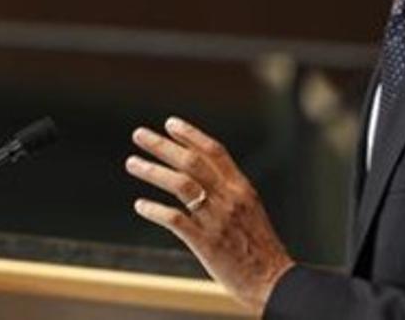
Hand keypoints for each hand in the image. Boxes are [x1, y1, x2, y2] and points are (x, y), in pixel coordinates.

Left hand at [126, 116, 294, 313]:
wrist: (273, 281)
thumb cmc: (259, 248)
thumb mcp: (250, 210)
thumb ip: (228, 193)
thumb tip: (203, 177)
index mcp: (242, 188)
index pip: (214, 152)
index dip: (191, 135)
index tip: (170, 123)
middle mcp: (229, 198)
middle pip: (191, 162)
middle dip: (163, 145)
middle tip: (139, 134)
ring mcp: (217, 220)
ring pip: (180, 184)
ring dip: (152, 170)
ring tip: (132, 163)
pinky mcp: (206, 242)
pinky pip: (175, 219)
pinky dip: (154, 210)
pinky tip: (140, 205)